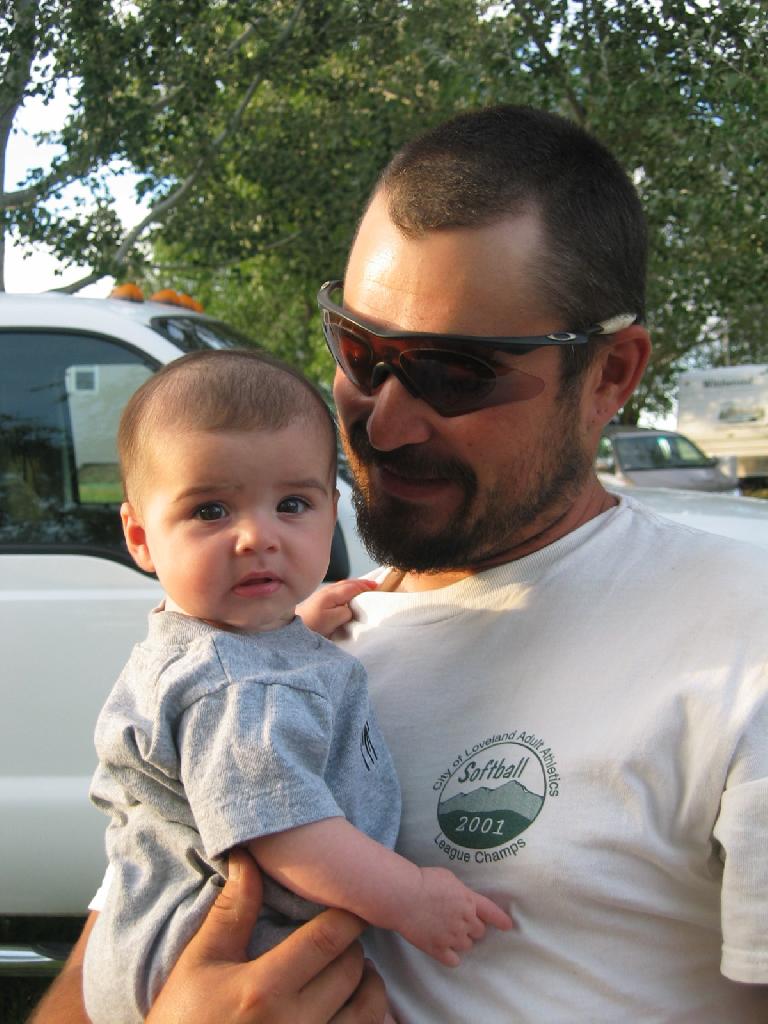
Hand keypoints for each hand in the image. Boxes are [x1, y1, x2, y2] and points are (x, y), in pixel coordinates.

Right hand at [147, 847, 389, 1023]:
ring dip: (369, 985)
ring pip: (370, 1012)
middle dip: (354, 946)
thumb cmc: (183, 1021)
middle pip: (352, 970)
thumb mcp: (200, 964)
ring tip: (352, 972)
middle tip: (342, 936)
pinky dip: (368, 1020)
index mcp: (264, 989)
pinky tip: (349, 1008)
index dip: (349, 915)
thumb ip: (232, 912)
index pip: (327, 938)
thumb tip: (246, 857)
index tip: (351, 904)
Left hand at [298, 579, 377, 636]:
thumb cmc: (311, 626)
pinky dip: (346, 591)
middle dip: (361, 583)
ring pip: (342, 586)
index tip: (378, 587)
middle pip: (348, 583)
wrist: (289, 630)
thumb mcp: (332, 620)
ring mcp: (322, 595)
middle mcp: (327, 591)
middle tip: (374, 586)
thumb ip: (345, 612)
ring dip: (354, 586)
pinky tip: (347, 596)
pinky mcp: (318, 601)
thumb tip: (351, 608)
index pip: (353, 586)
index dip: (366, 586)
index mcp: (332, 594)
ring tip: (364, 590)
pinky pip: (337, 591)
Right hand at [400, 866, 514, 967]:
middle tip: (459, 921)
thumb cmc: (423, 881)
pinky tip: (444, 949)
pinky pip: (453, 961)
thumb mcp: (449, 878)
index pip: (492, 912)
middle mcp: (464, 921)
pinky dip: (451, 956)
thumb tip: (465, 900)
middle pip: (479, 932)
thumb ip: (462, 892)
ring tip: (448, 931)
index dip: (501, 920)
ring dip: (461, 940)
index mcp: (469, 901)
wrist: (403, 896)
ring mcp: (451, 937)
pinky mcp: (437, 949)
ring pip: (466, 946)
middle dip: (473, 927)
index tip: (507, 926)